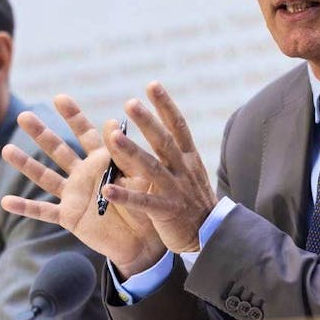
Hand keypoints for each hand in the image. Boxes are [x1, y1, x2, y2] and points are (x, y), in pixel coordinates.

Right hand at [0, 94, 165, 276]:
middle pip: (58, 149)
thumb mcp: (140, 176)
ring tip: (6, 150)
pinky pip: (44, 212)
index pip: (85, 132)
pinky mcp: (70, 217)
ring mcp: (74, 195)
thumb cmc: (147, 204)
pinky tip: (5, 202)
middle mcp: (83, 174)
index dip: (73, 115)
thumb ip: (125, 153)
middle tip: (24, 116)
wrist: (145, 241)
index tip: (60, 98)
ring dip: (26, 164)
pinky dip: (25, 208)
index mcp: (102, 160)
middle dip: (41, 133)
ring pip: (45, 177)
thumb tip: (112, 122)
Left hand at [101, 82, 216, 253]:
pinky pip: (143, 203)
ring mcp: (175, 190)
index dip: (165, 105)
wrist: (212, 234)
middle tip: (130, 102)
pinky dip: (125, 196)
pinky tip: (107, 190)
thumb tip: (159, 126)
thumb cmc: (194, 200)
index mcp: (188, 158)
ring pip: (151, 168)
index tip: (152, 85)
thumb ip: (174, 152)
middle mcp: (182, 170)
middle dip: (147, 121)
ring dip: (131, 152)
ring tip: (113, 137)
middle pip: (163, 141)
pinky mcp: (167, 212)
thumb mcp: (190, 171)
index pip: (178, 126)